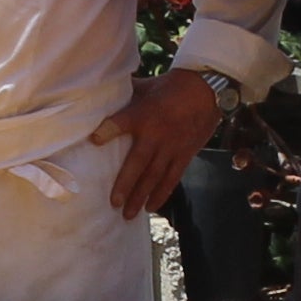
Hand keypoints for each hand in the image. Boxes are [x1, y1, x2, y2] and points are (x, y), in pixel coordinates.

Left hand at [90, 73, 217, 219]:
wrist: (206, 89)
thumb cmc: (171, 86)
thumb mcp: (146, 86)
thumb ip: (126, 93)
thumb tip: (103, 92)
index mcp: (142, 115)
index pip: (120, 123)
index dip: (107, 131)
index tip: (95, 140)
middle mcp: (155, 135)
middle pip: (137, 164)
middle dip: (125, 185)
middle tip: (113, 204)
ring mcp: (171, 147)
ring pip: (154, 176)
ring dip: (141, 196)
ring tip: (129, 214)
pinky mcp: (185, 154)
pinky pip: (172, 178)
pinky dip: (162, 194)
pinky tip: (151, 207)